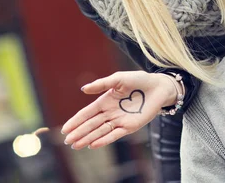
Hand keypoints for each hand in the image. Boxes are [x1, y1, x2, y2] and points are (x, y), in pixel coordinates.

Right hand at [61, 71, 178, 149]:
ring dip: (88, 138)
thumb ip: (102, 84)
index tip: (65, 129)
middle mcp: (110, 112)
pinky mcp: (130, 126)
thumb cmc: (139, 80)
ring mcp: (119, 120)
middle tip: (67, 141)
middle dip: (79, 132)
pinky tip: (93, 144)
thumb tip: (83, 89)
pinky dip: (104, 140)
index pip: (87, 113)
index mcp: (105, 101)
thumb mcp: (119, 78)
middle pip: (91, 124)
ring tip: (76, 145)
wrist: (158, 86)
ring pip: (100, 131)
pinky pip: (115, 134)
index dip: (76, 121)